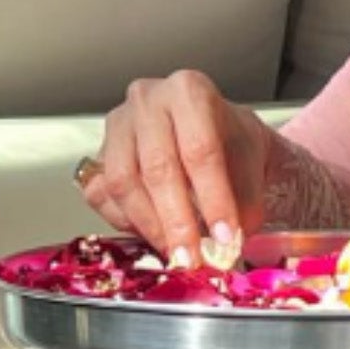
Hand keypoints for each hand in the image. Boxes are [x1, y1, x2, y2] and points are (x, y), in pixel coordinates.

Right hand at [80, 70, 275, 264]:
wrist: (213, 133)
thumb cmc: (229, 142)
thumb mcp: (251, 163)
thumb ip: (243, 202)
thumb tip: (229, 245)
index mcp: (189, 91)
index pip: (200, 149)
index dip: (214, 198)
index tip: (226, 237)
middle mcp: (147, 100)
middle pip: (158, 167)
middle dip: (178, 221)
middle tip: (194, 257)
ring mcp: (117, 125)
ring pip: (124, 183)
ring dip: (150, 226)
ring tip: (177, 253)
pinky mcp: (97, 154)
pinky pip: (101, 195)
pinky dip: (125, 222)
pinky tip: (153, 236)